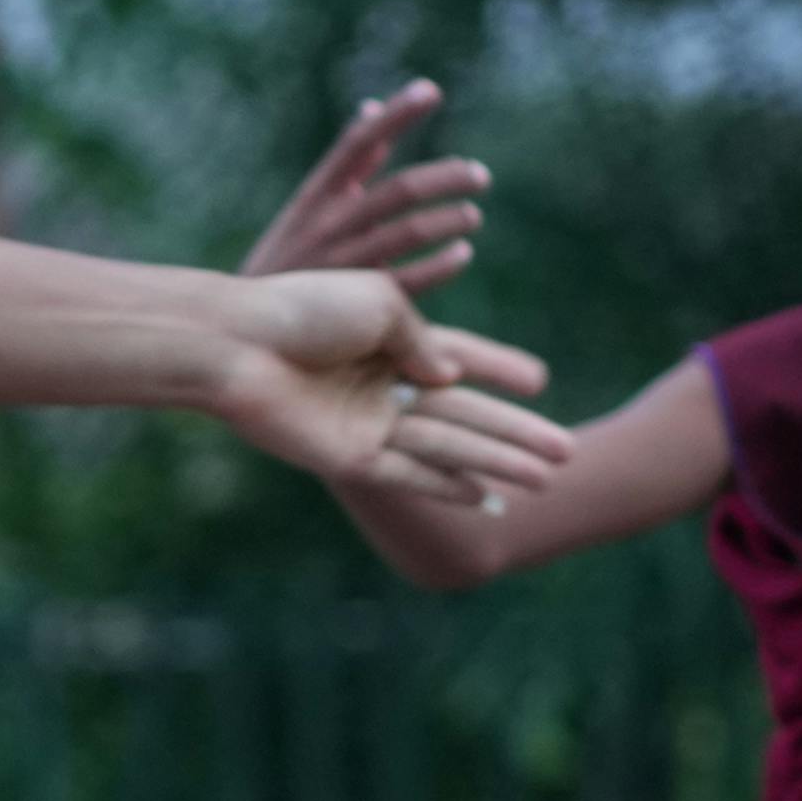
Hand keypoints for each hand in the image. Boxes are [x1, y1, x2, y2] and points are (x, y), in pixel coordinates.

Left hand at [213, 273, 569, 505]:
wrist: (236, 343)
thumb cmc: (302, 309)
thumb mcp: (378, 302)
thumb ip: (421, 340)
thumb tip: (449, 379)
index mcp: (387, 341)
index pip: (460, 360)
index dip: (500, 371)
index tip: (541, 382)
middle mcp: (379, 387)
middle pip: (463, 415)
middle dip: (515, 433)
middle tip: (565, 453)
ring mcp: (365, 425)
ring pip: (445, 449)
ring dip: (496, 462)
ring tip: (547, 476)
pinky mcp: (346, 458)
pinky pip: (406, 477)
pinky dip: (444, 487)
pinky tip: (486, 498)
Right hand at [239, 79, 489, 295]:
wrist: (245, 336)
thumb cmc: (286, 266)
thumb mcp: (305, 211)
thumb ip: (346, 166)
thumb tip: (372, 109)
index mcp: (315, 198)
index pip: (358, 142)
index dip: (397, 114)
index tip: (432, 91)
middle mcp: (327, 226)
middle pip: (399, 189)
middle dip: (446, 178)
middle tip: (480, 176)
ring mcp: (341, 265)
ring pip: (409, 231)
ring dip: (450, 220)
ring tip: (473, 215)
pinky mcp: (354, 305)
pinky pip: (411, 281)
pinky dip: (443, 265)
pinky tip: (462, 254)